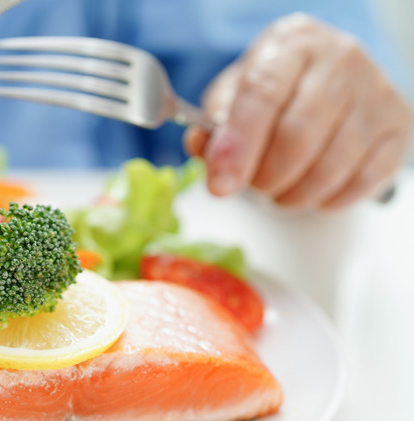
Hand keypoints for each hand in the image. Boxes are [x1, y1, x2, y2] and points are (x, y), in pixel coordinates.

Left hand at [185, 13, 411, 209]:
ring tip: (277, 192)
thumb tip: (203, 151)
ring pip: (330, 166)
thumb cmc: (277, 85)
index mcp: (292, 43)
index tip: (220, 184)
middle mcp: (340, 59)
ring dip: (294, 195)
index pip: (261, 95)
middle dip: (266, 177)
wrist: (331, 73)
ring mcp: (376, 91)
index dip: (238, 147)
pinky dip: (327, 199)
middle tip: (253, 186)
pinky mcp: (398, 125)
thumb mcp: (234, 93)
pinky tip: (311, 191)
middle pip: (298, 136)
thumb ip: (213, 124)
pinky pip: (361, 181)